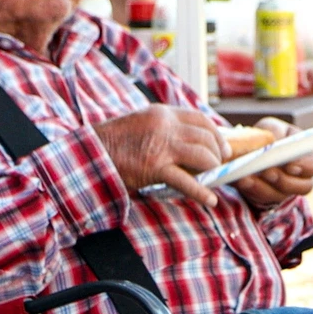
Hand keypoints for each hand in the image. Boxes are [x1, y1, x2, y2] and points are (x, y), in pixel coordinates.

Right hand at [92, 105, 229, 205]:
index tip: (222, 145)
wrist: (91, 153)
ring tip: (214, 179)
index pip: (200, 118)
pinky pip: (187, 181)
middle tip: (221, 164)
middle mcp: (166, 126)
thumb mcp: (142, 123)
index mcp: (162, 113)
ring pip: (203, 156)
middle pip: (205, 137)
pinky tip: (210, 200)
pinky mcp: (156, 168)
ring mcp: (162, 146)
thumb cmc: (114, 142)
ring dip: (212, 169)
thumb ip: (164, 127)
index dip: (216, 133)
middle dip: (218, 153)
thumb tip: (188, 140)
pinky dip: (201, 193)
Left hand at [232, 118, 312, 209]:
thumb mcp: (271, 127)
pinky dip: (250, 188)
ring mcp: (286, 190)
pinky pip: (262, 198)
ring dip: (264, 186)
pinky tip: (240, 179)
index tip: (290, 164)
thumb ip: (275, 131)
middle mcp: (302, 177)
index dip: (308, 166)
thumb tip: (273, 142)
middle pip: (304, 186)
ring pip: (281, 195)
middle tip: (268, 171)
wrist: (250, 151)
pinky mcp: (268, 198)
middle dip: (284, 179)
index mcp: (310, 155)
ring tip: (248, 175)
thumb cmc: (268, 136)